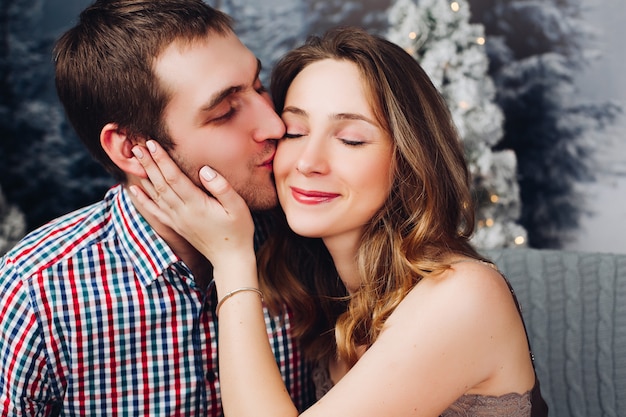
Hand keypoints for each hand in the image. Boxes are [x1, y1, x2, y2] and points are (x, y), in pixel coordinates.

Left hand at [130, 140, 254, 266]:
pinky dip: (143, 199)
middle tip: (136, 145)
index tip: (151, 144)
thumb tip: (205, 169)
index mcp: (196, 204)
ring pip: (156, 194)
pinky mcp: (176, 226)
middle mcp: (182, 212)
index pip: (174, 177)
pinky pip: (155, 211)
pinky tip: (134, 190)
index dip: (162, 159)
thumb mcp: (238, 207)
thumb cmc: (238, 231)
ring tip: (135, 159)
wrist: (230, 259)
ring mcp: (177, 220)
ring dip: (144, 176)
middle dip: (148, 163)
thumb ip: (221, 187)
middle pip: (161, 183)